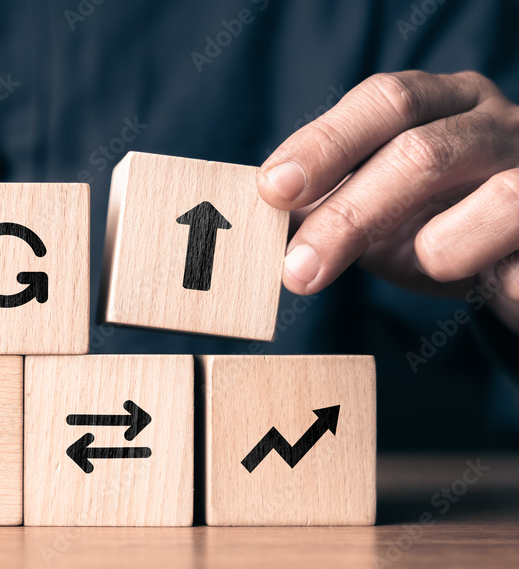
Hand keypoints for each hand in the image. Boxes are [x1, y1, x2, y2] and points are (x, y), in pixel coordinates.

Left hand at [258, 70, 518, 332]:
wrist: (515, 260)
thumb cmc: (440, 225)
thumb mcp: (378, 209)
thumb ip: (328, 203)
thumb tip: (261, 220)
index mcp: (444, 104)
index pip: (385, 101)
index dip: (325, 143)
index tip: (272, 190)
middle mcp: (497, 124)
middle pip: (420, 152)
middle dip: (349, 215)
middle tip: (298, 268)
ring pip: (498, 199)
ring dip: (437, 249)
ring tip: (430, 265)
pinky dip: (494, 276)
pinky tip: (483, 280)